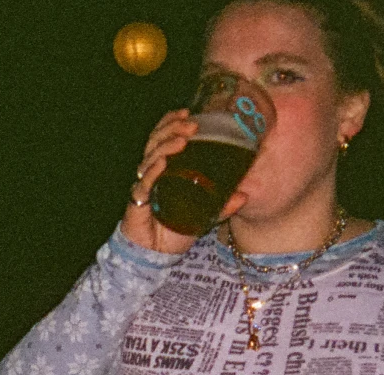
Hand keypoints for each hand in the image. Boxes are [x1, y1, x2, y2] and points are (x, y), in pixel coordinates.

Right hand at [124, 110, 247, 252]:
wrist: (155, 254)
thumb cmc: (175, 229)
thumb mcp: (204, 214)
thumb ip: (222, 204)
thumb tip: (245, 195)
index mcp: (164, 168)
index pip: (163, 137)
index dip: (171, 122)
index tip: (187, 111)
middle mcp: (151, 172)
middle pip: (156, 141)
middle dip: (172, 128)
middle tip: (191, 124)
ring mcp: (144, 185)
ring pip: (150, 156)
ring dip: (166, 145)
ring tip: (182, 139)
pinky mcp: (138, 201)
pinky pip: (144, 182)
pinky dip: (153, 171)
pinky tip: (163, 162)